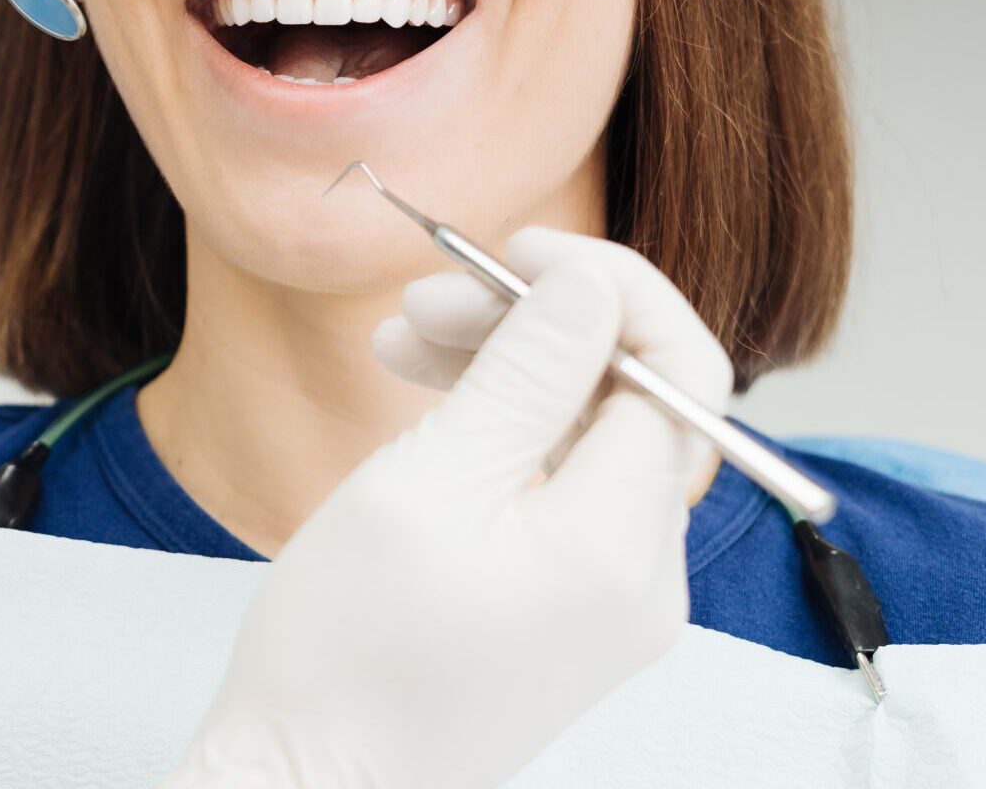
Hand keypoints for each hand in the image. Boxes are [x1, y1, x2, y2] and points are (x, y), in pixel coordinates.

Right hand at [162, 229, 730, 788]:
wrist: (309, 787)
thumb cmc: (345, 652)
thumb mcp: (426, 480)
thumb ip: (523, 372)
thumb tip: (589, 283)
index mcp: (622, 546)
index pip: (676, 369)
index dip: (603, 288)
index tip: (514, 250)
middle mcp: (644, 578)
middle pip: (634, 397)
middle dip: (537, 324)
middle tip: (422, 297)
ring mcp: (610, 601)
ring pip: (591, 438)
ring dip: (509, 371)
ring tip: (400, 343)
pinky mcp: (569, 612)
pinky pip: (562, 492)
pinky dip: (502, 435)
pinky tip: (426, 404)